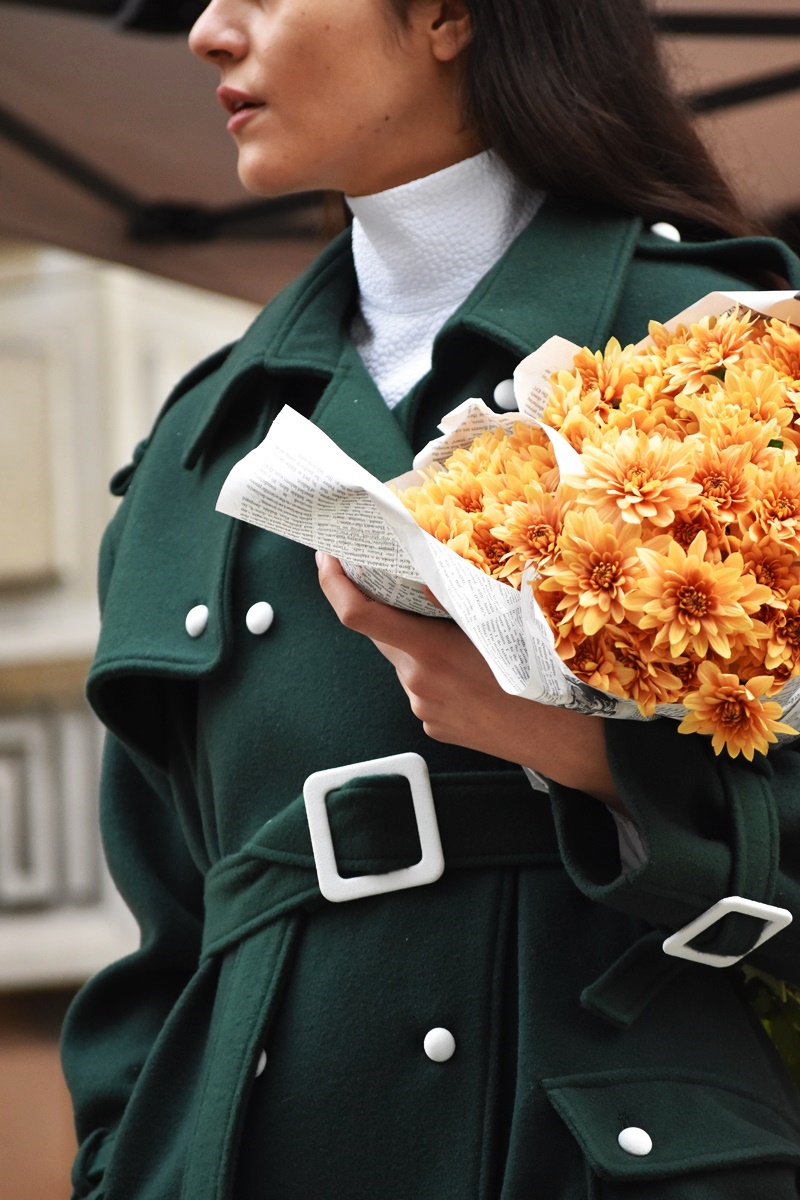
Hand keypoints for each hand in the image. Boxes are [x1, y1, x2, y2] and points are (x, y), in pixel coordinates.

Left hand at [315, 553, 621, 808]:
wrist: (563, 741)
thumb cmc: (541, 676)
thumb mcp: (504, 621)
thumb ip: (458, 598)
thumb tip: (427, 569)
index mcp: (429, 651)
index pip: (360, 614)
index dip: (334, 583)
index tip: (328, 559)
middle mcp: (417, 683)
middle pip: (385, 635)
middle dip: (392, 610)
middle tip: (413, 588)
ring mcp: (424, 708)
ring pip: (408, 663)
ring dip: (423, 645)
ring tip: (467, 643)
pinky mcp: (434, 727)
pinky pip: (425, 689)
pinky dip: (438, 674)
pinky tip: (473, 676)